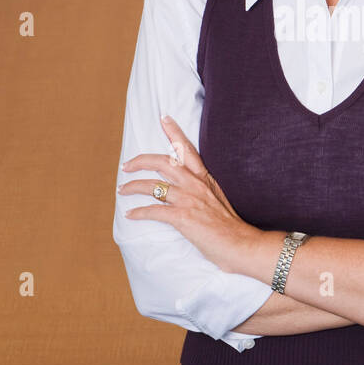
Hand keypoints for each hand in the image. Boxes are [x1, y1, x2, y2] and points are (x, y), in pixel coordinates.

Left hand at [118, 115, 263, 271]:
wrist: (241, 245)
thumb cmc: (231, 227)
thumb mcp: (218, 199)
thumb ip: (203, 191)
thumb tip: (190, 192)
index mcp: (205, 179)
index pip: (187, 150)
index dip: (174, 133)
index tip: (164, 119)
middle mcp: (196, 185)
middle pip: (162, 162)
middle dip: (140, 161)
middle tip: (126, 165)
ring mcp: (189, 200)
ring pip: (153, 185)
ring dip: (133, 187)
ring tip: (122, 189)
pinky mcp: (183, 217)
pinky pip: (153, 211)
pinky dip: (139, 212)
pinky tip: (130, 214)